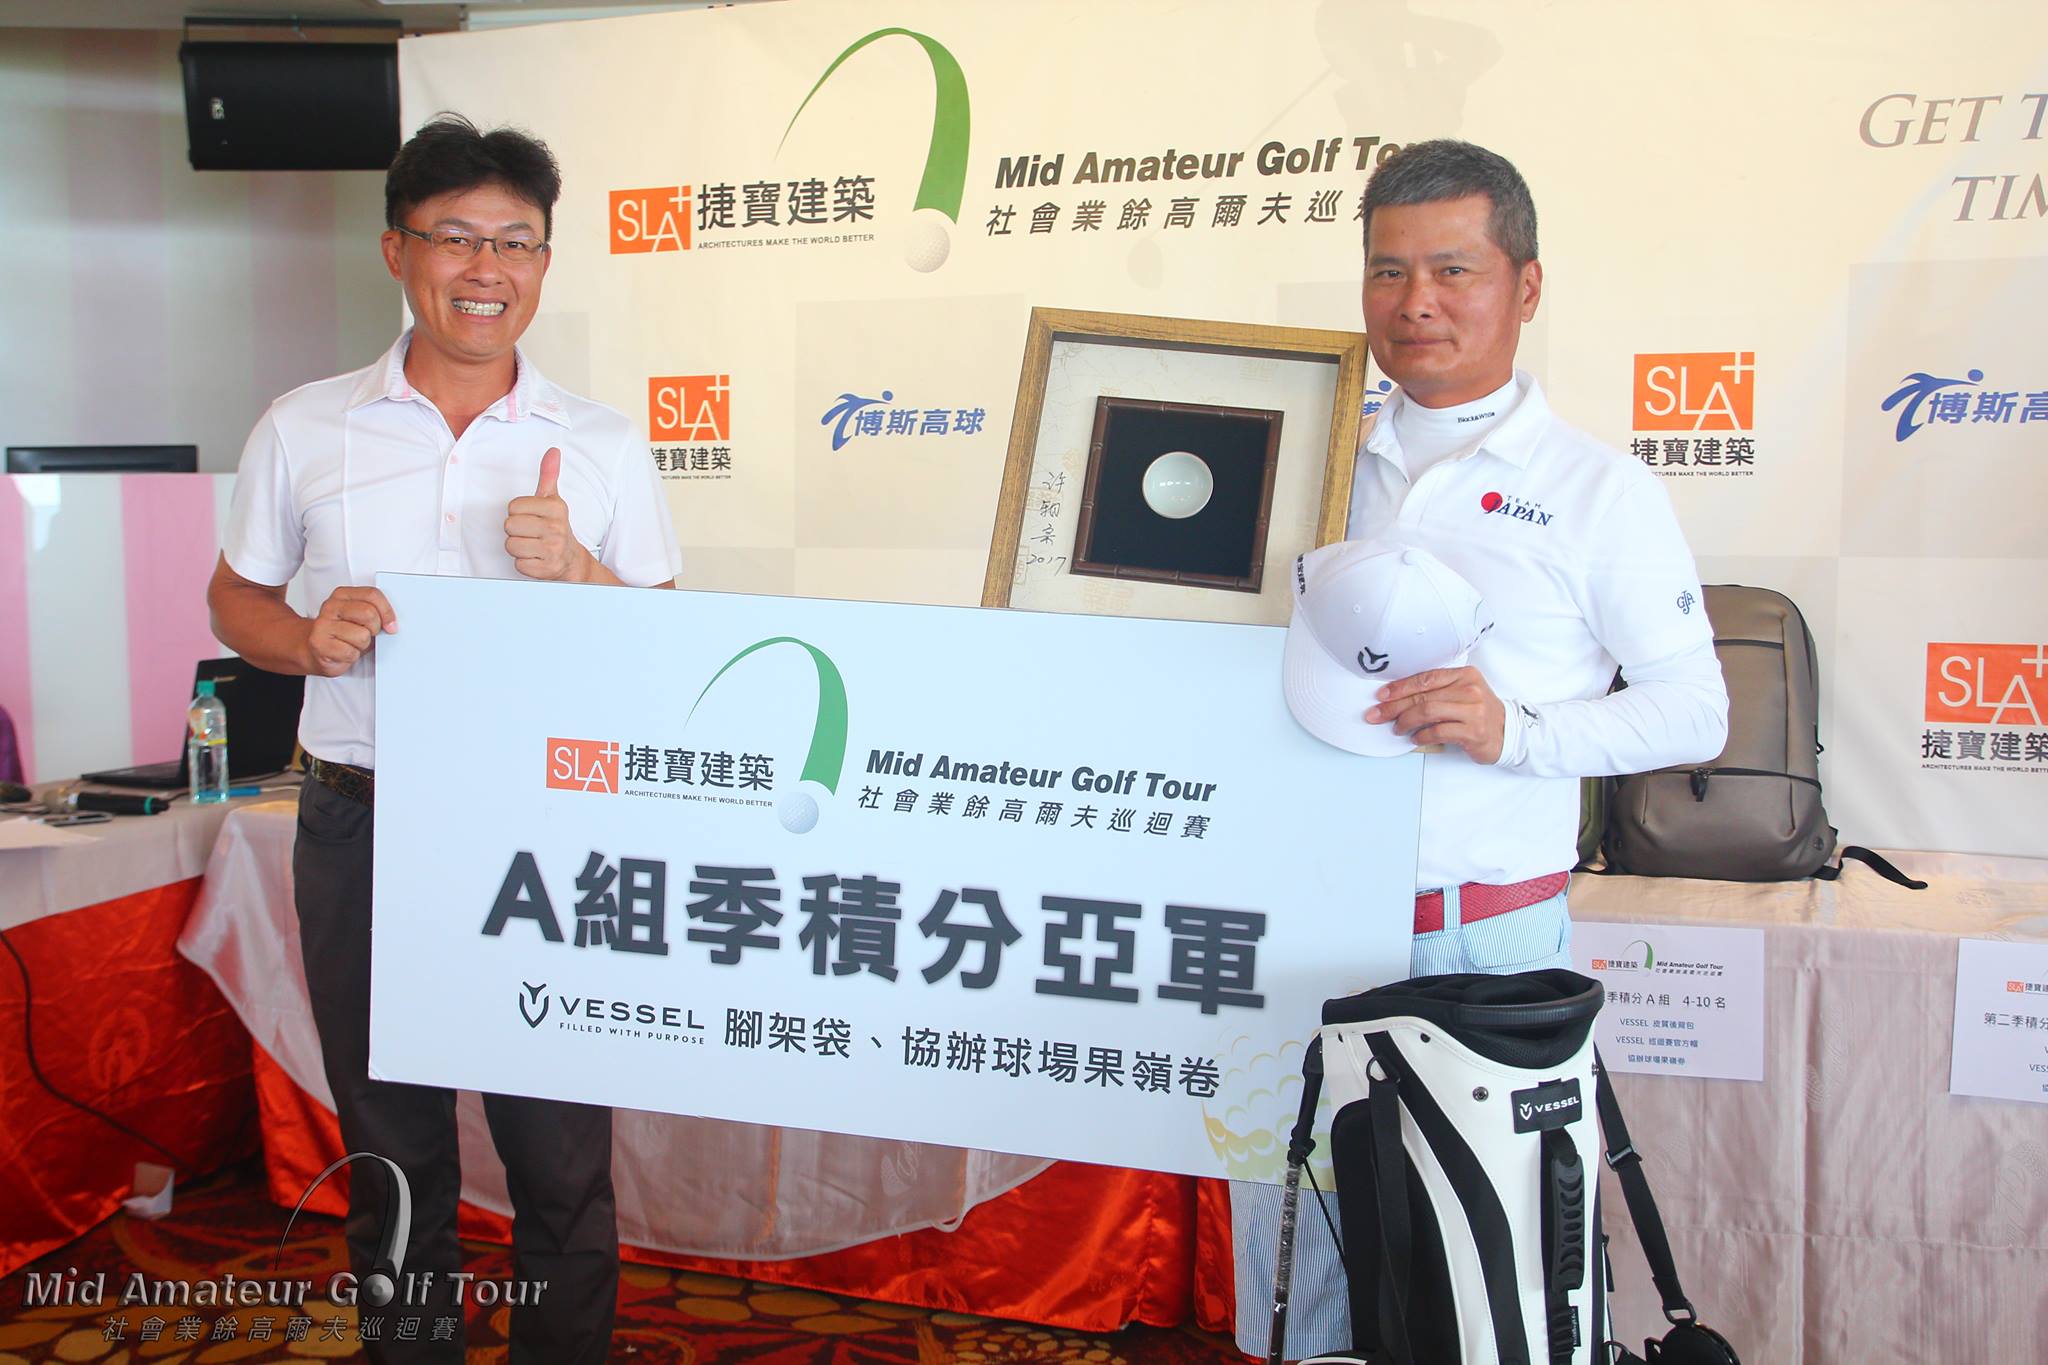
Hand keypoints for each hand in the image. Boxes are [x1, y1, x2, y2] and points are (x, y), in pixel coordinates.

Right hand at [304, 586, 396, 676]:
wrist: (315, 650)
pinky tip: (343, 652)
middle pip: (369, 614)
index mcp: (342, 595)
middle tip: (367, 634)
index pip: (372, 594)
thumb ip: (375, 612)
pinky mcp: (319, 643)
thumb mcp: (361, 618)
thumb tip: (393, 623)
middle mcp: (331, 607)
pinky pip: (350, 652)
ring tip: (352, 644)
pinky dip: (352, 656)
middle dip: (374, 629)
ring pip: (362, 636)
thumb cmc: (343, 634)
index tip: (391, 625)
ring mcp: (322, 624)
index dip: (387, 611)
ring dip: (362, 645)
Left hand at [504, 447, 593, 582]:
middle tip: (530, 533)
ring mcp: (553, 550)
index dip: (517, 513)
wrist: (570, 559)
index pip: (512, 507)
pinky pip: (518, 564)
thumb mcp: (553, 500)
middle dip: (516, 531)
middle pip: (509, 526)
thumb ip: (549, 475)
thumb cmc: (555, 527)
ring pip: (511, 545)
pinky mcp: (547, 569)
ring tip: (532, 545)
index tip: (531, 517)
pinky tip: (535, 558)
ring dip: (518, 548)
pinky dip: (524, 563)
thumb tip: (553, 452)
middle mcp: (556, 528)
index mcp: (556, 508)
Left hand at [1366, 666, 1506, 764]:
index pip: (1425, 678)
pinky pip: (1438, 731)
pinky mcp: (1473, 731)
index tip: (1381, 695)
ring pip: (1428, 712)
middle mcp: (1470, 690)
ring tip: (1396, 728)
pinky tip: (1414, 737)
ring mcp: (1473, 711)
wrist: (1508, 732)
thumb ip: (1437, 690)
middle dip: (1394, 706)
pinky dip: (1421, 735)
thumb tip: (1398, 697)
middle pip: (1423, 696)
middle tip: (1376, 714)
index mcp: (1464, 675)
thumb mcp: (1462, 692)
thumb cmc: (1478, 712)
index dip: (1400, 687)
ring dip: (1406, 721)